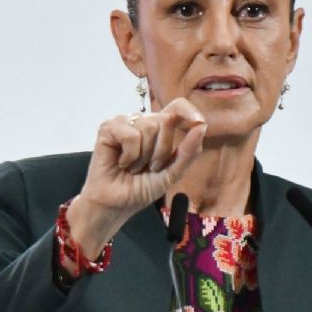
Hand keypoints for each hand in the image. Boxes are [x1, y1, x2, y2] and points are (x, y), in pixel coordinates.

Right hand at [66, 98, 206, 257]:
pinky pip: (130, 134)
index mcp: (160, 129)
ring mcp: (125, 123)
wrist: (116, 205)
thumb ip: (189, 151)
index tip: (199, 122)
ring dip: (144, 156)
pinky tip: (122, 163)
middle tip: (150, 167)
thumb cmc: (141, 188)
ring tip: (134, 167)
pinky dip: (130, 155)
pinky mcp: (108, 128)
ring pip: (149, 126)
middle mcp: (143, 121)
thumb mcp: (173, 172)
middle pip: (166, 120)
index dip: (189, 110)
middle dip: (163, 150)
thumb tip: (202, 126)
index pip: (178, 106)